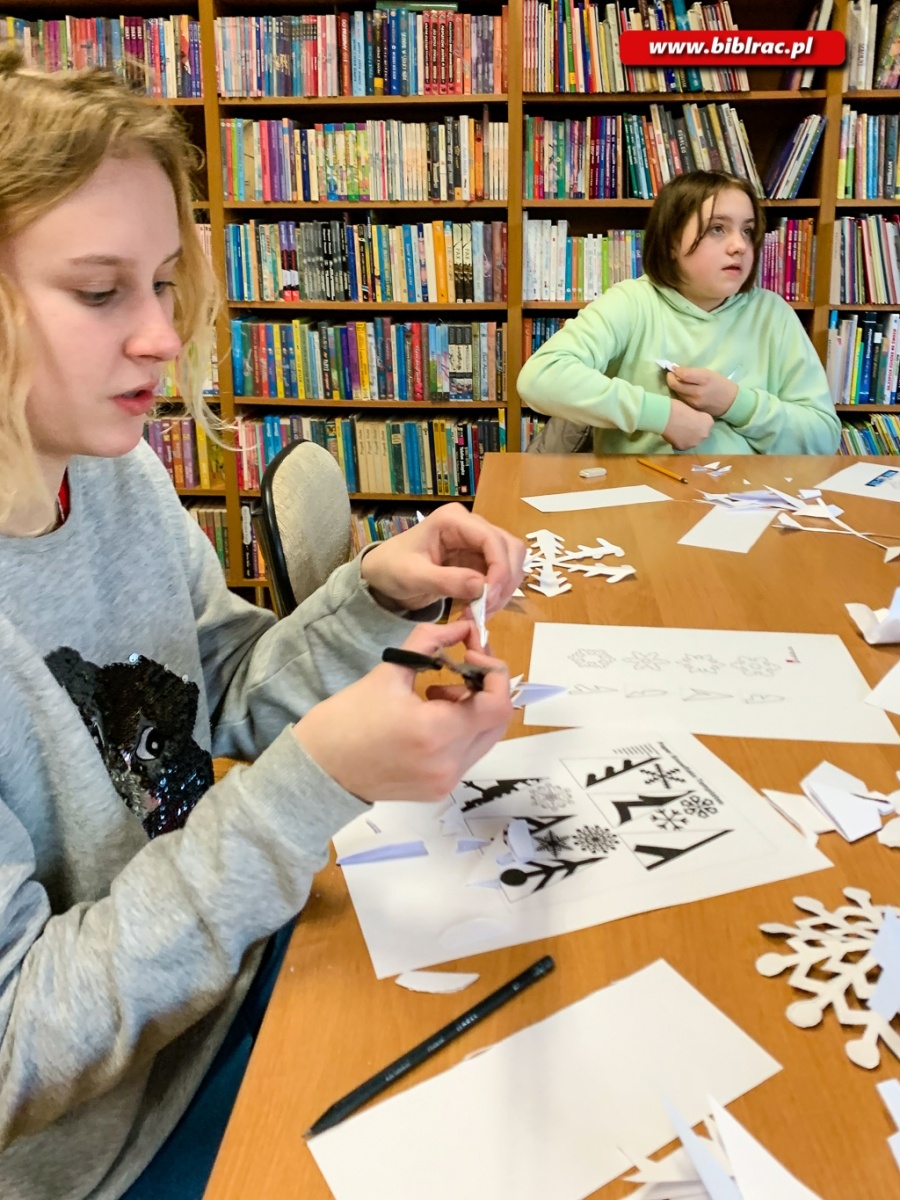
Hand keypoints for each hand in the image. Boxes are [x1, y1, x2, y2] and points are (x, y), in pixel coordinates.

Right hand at [293, 621, 513, 802]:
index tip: (471, 654)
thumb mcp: (389, 670)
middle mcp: (449, 763)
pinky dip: (461, 730)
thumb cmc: (346, 718)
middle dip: (487, 689)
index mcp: (436, 733)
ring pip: (485, 738)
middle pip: (498, 722)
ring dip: (475, 709)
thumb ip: (431, 641)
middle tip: (463, 667)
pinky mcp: (438, 789)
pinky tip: (431, 717)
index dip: (494, 672)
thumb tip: (464, 627)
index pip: (497, 704)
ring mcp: (445, 780)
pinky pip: (467, 754)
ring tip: (439, 694)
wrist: (319, 769)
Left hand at [359, 502, 525, 616]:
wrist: (382, 576)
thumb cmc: (391, 569)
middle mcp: (470, 526)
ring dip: (504, 590)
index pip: (491, 539)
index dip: (500, 568)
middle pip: (510, 548)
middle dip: (505, 580)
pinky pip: (500, 576)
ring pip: (511, 563)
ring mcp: (476, 543)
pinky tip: (479, 609)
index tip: (492, 597)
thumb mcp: (413, 577)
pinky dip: (497, 595)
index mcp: (453, 520)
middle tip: (487, 609)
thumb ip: (446, 581)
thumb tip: (482, 587)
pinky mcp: (478, 560)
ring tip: (481, 612)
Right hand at [661, 398, 714, 450]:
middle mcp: (705, 434)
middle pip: (700, 434)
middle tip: (684, 425)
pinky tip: (672, 436)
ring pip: (692, 441)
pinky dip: (678, 442)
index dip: (698, 421)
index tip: (691, 418)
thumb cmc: (678, 407)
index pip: (706, 424)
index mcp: (709, 422)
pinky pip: (682, 446)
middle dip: (694, 431)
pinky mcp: (684, 448)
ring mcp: (694, 443)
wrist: (665, 416)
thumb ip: (696, 416)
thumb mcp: (692, 408)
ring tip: (677, 432)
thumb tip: (692, 419)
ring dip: (687, 438)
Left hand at [666, 367, 737, 416]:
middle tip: (670, 375)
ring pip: (677, 393)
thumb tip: (676, 369)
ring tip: (677, 382)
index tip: (673, 368)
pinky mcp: (692, 409)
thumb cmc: (720, 384)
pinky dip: (680, 393)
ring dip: (674, 386)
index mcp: (704, 380)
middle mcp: (697, 392)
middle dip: (670, 378)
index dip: (675, 371)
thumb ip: (692, 372)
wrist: (730, 403)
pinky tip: (683, 391)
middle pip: (676, 385)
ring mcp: (694, 403)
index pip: (683, 375)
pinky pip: (681, 400)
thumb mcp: (709, 373)